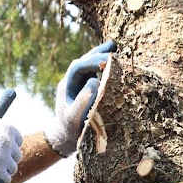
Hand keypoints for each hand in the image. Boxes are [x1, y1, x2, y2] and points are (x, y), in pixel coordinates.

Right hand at [0, 117, 23, 182]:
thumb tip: (11, 91)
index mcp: (8, 128)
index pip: (18, 142)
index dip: (7, 147)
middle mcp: (8, 140)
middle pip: (16, 156)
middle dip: (5, 160)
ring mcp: (3, 155)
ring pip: (12, 168)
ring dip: (2, 171)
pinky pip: (6, 179)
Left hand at [45, 41, 116, 156]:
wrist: (66, 137)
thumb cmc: (70, 129)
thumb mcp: (74, 117)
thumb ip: (82, 101)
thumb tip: (95, 81)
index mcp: (67, 85)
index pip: (77, 66)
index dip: (91, 61)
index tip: (106, 60)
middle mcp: (73, 81)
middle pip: (84, 60)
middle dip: (97, 52)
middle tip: (113, 46)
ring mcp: (80, 83)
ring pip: (90, 64)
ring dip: (101, 56)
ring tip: (115, 47)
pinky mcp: (87, 87)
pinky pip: (96, 73)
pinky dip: (105, 66)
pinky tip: (116, 62)